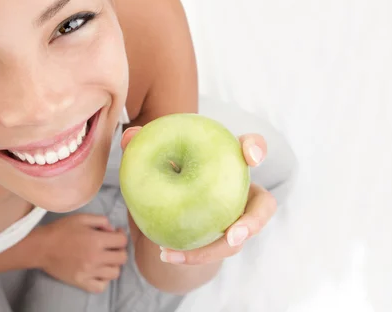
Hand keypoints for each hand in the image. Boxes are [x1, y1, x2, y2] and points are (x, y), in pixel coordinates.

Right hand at [36, 214, 128, 292]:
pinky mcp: (81, 282)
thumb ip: (100, 220)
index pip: (122, 241)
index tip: (116, 234)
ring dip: (113, 265)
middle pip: (122, 258)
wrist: (41, 247)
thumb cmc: (60, 230)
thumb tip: (112, 229)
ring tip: (105, 259)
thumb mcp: (81, 218)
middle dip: (119, 250)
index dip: (121, 235)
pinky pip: (101, 287)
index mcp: (96, 240)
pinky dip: (103, 280)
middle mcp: (95, 258)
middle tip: (111, 246)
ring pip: (115, 273)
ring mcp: (89, 272)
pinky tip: (99, 272)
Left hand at [121, 127, 276, 265]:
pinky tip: (165, 254)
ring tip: (186, 255)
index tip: (251, 157)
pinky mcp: (221, 241)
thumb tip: (128, 136)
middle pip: (263, 206)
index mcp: (229, 160)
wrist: (164, 206)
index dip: (257, 149)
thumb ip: (144, 144)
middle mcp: (240, 190)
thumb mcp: (154, 157)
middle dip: (254, 222)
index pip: (252, 147)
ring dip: (214, 250)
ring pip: (238, 239)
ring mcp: (235, 219)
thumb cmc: (166, 170)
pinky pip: (211, 252)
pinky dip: (189, 255)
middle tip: (233, 235)